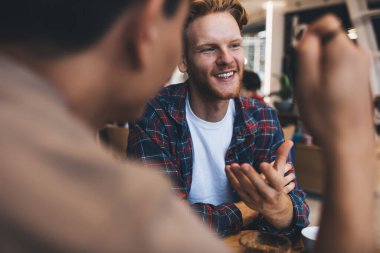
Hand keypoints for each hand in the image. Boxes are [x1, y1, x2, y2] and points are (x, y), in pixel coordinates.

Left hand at [225, 141, 294, 228]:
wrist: (276, 210)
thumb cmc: (278, 186)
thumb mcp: (281, 172)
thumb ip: (282, 157)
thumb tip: (289, 141)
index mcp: (278, 188)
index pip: (276, 181)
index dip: (270, 173)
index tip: (263, 164)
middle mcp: (268, 196)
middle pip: (259, 186)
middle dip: (251, 175)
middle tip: (243, 164)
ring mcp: (257, 200)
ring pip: (247, 188)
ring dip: (239, 176)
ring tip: (233, 165)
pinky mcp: (248, 201)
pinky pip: (239, 190)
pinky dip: (232, 180)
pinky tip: (228, 169)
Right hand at [295, 15, 371, 145]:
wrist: (348, 141)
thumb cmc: (326, 117)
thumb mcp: (306, 82)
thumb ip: (306, 52)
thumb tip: (307, 36)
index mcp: (344, 53)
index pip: (327, 22)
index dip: (310, 33)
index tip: (302, 52)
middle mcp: (358, 56)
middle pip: (329, 40)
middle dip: (314, 54)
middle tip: (307, 79)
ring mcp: (362, 67)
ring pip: (333, 54)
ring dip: (320, 67)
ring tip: (316, 91)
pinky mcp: (362, 78)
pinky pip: (340, 66)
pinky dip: (329, 75)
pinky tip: (325, 95)